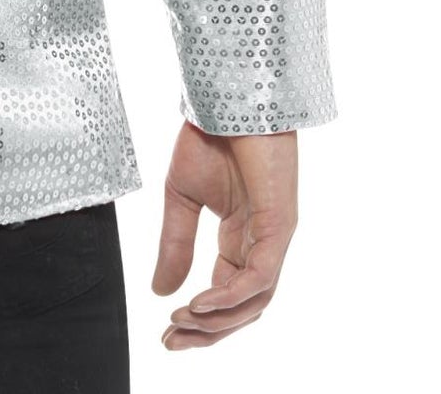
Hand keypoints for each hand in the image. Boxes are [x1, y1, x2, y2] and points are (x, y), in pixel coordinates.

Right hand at [152, 121, 298, 349]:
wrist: (225, 98)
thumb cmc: (209, 137)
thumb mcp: (180, 197)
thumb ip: (175, 244)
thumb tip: (161, 293)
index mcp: (239, 237)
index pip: (225, 293)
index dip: (198, 320)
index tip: (165, 333)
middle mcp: (261, 244)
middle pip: (242, 307)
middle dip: (207, 332)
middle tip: (171, 343)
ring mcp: (274, 237)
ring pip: (254, 300)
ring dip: (218, 320)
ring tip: (183, 323)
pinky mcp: (280, 226)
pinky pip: (259, 276)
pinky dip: (231, 296)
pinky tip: (201, 303)